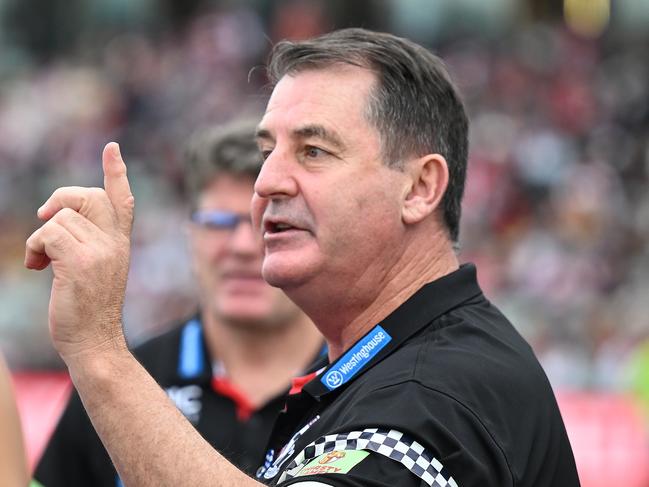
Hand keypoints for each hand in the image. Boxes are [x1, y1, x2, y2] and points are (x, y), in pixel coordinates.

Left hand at [25, 143, 134, 360]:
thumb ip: (88, 241)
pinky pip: (48, 234)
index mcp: (120, 243)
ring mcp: (101, 251)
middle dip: (60, 199)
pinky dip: (35, 248)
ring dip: (40, 238)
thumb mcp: (97, 269)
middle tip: (45, 219)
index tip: (112, 148)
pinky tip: (37, 268)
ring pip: (60, 219)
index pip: (122, 200)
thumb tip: (51, 218)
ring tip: (41, 262)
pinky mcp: (81, 262)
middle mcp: (115, 243)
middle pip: (87, 196)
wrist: (95, 342)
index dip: (116, 172)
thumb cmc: (89, 308)